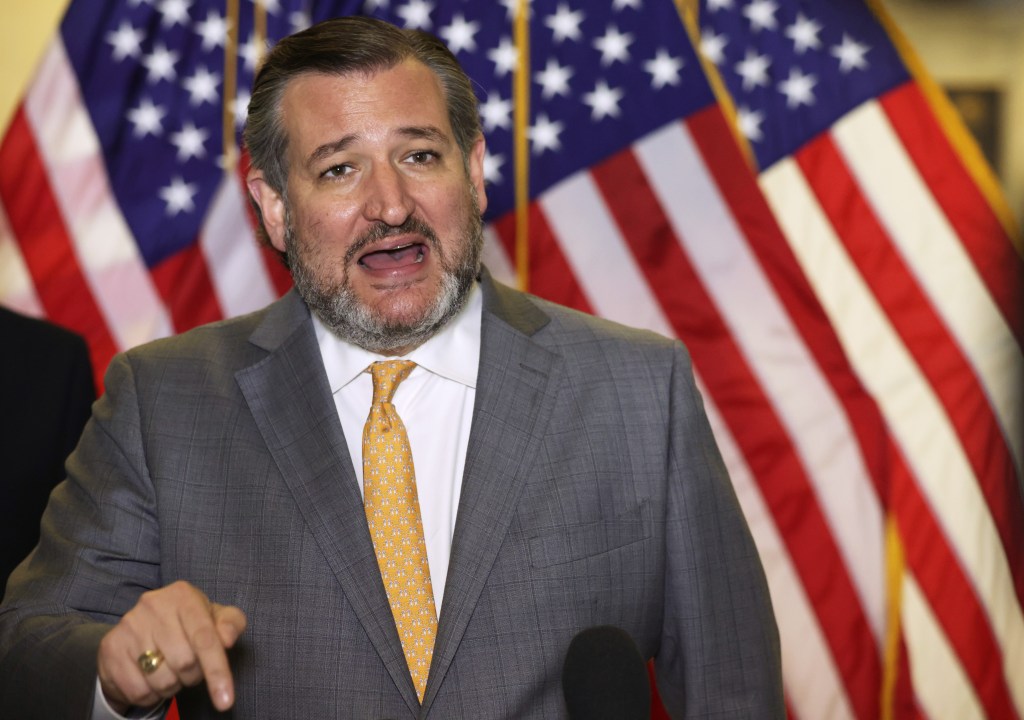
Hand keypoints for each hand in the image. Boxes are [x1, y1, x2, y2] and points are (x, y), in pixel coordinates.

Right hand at [97, 580, 246, 713]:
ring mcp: (128, 626)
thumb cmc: (188, 625)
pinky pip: (139, 691)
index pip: (205, 639)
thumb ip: (231, 624)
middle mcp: (153, 605)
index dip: (217, 671)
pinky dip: (151, 694)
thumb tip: (228, 638)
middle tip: (189, 667)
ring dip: (172, 686)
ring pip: (162, 680)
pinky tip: (150, 677)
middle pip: (185, 663)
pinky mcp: (110, 648)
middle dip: (194, 675)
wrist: (140, 628)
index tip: (226, 701)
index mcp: (182, 595)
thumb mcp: (214, 618)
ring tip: (169, 670)